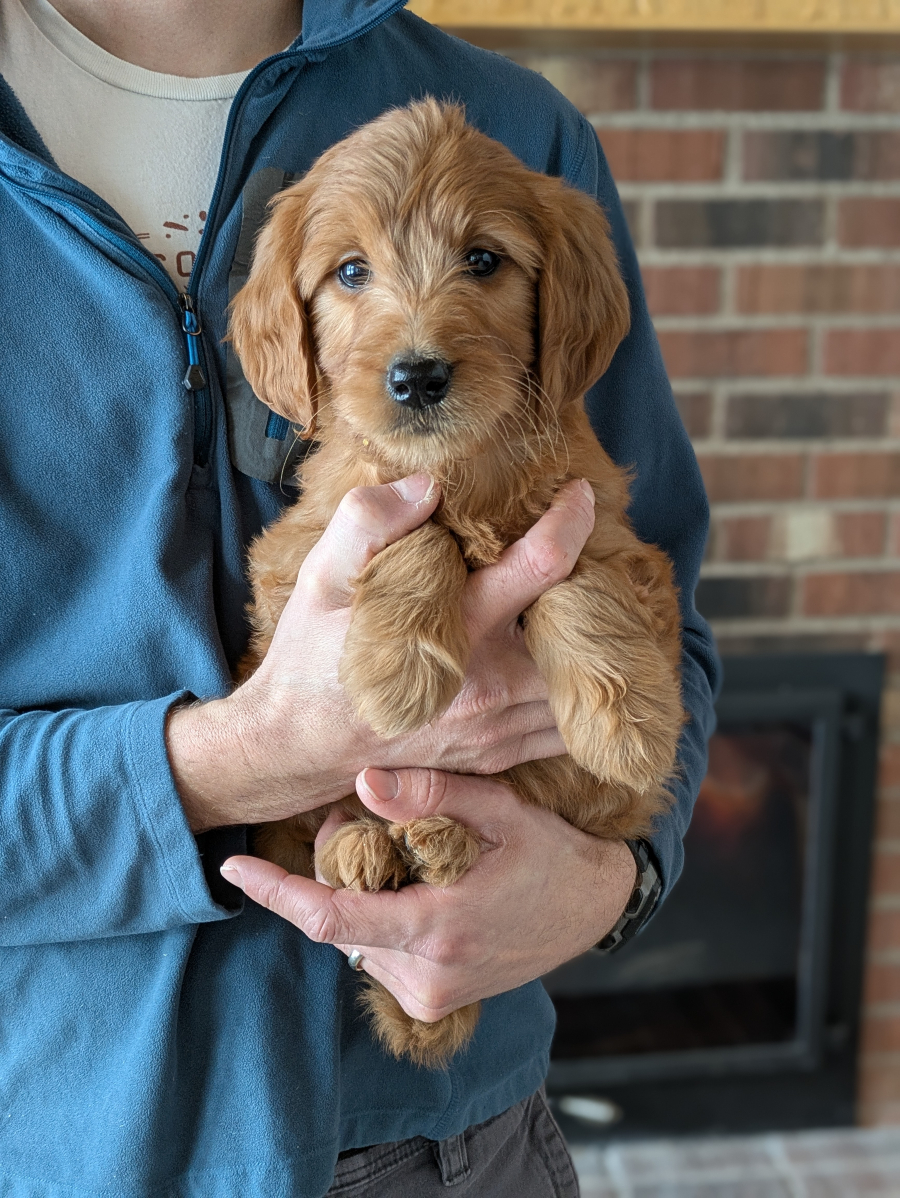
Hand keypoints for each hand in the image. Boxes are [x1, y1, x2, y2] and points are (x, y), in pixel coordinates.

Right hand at [169, 474, 595, 831]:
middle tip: (593, 555)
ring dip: (592, 643)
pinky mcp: (498, 756)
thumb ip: (366, 523)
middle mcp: (487, 688)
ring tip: (580, 604)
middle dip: (597, 590)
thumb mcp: (319, 580)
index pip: (539, 567)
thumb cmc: (309, 659)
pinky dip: (577, 688)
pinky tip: (558, 655)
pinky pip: (566, 725)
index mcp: (451, 635)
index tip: (580, 495)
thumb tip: (427, 485)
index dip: (570, 522)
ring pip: (584, 685)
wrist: (295, 746)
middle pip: (584, 632)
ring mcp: (497, 731)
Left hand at [219, 767, 637, 1020]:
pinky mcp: (434, 1003)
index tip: (232, 868)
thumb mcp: (502, 811)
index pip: (331, 919)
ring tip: (395, 849)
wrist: (595, 908)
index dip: (275, 892)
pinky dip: (378, 916)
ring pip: (356, 939)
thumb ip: (432, 796)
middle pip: (338, 923)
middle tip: (353, 819)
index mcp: (439, 928)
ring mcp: (431, 995)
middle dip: (328, 870)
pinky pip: (378, 953)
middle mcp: (428, 975)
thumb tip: (361, 783)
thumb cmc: (550, 853)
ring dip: (357, 893)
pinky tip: (412, 884)